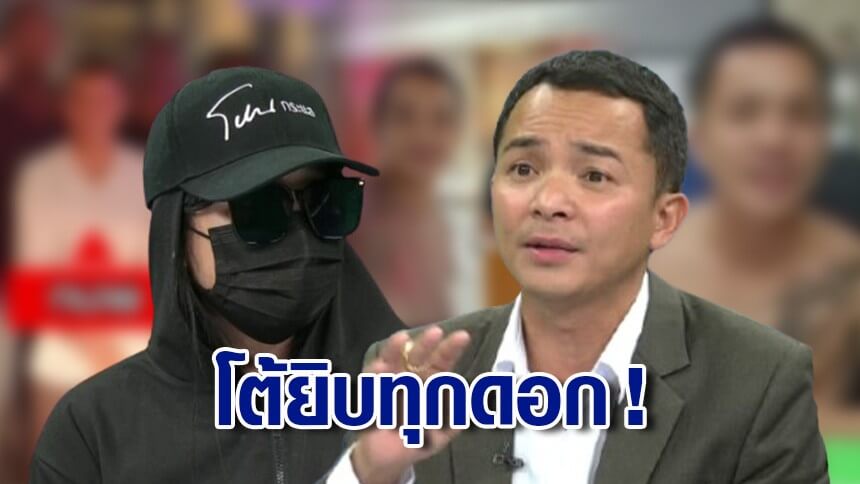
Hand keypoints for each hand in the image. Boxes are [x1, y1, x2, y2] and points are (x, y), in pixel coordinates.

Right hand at [351, 326, 470, 483]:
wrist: (389, 457)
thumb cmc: (418, 438)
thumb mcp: (442, 431)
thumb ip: (454, 418)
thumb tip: (467, 405)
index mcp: (430, 381)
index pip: (442, 361)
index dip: (451, 349)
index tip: (462, 337)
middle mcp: (410, 375)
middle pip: (418, 354)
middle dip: (426, 343)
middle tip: (435, 333)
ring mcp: (389, 380)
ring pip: (391, 359)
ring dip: (395, 348)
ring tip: (402, 339)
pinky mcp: (370, 390)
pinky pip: (371, 380)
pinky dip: (375, 373)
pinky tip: (380, 368)